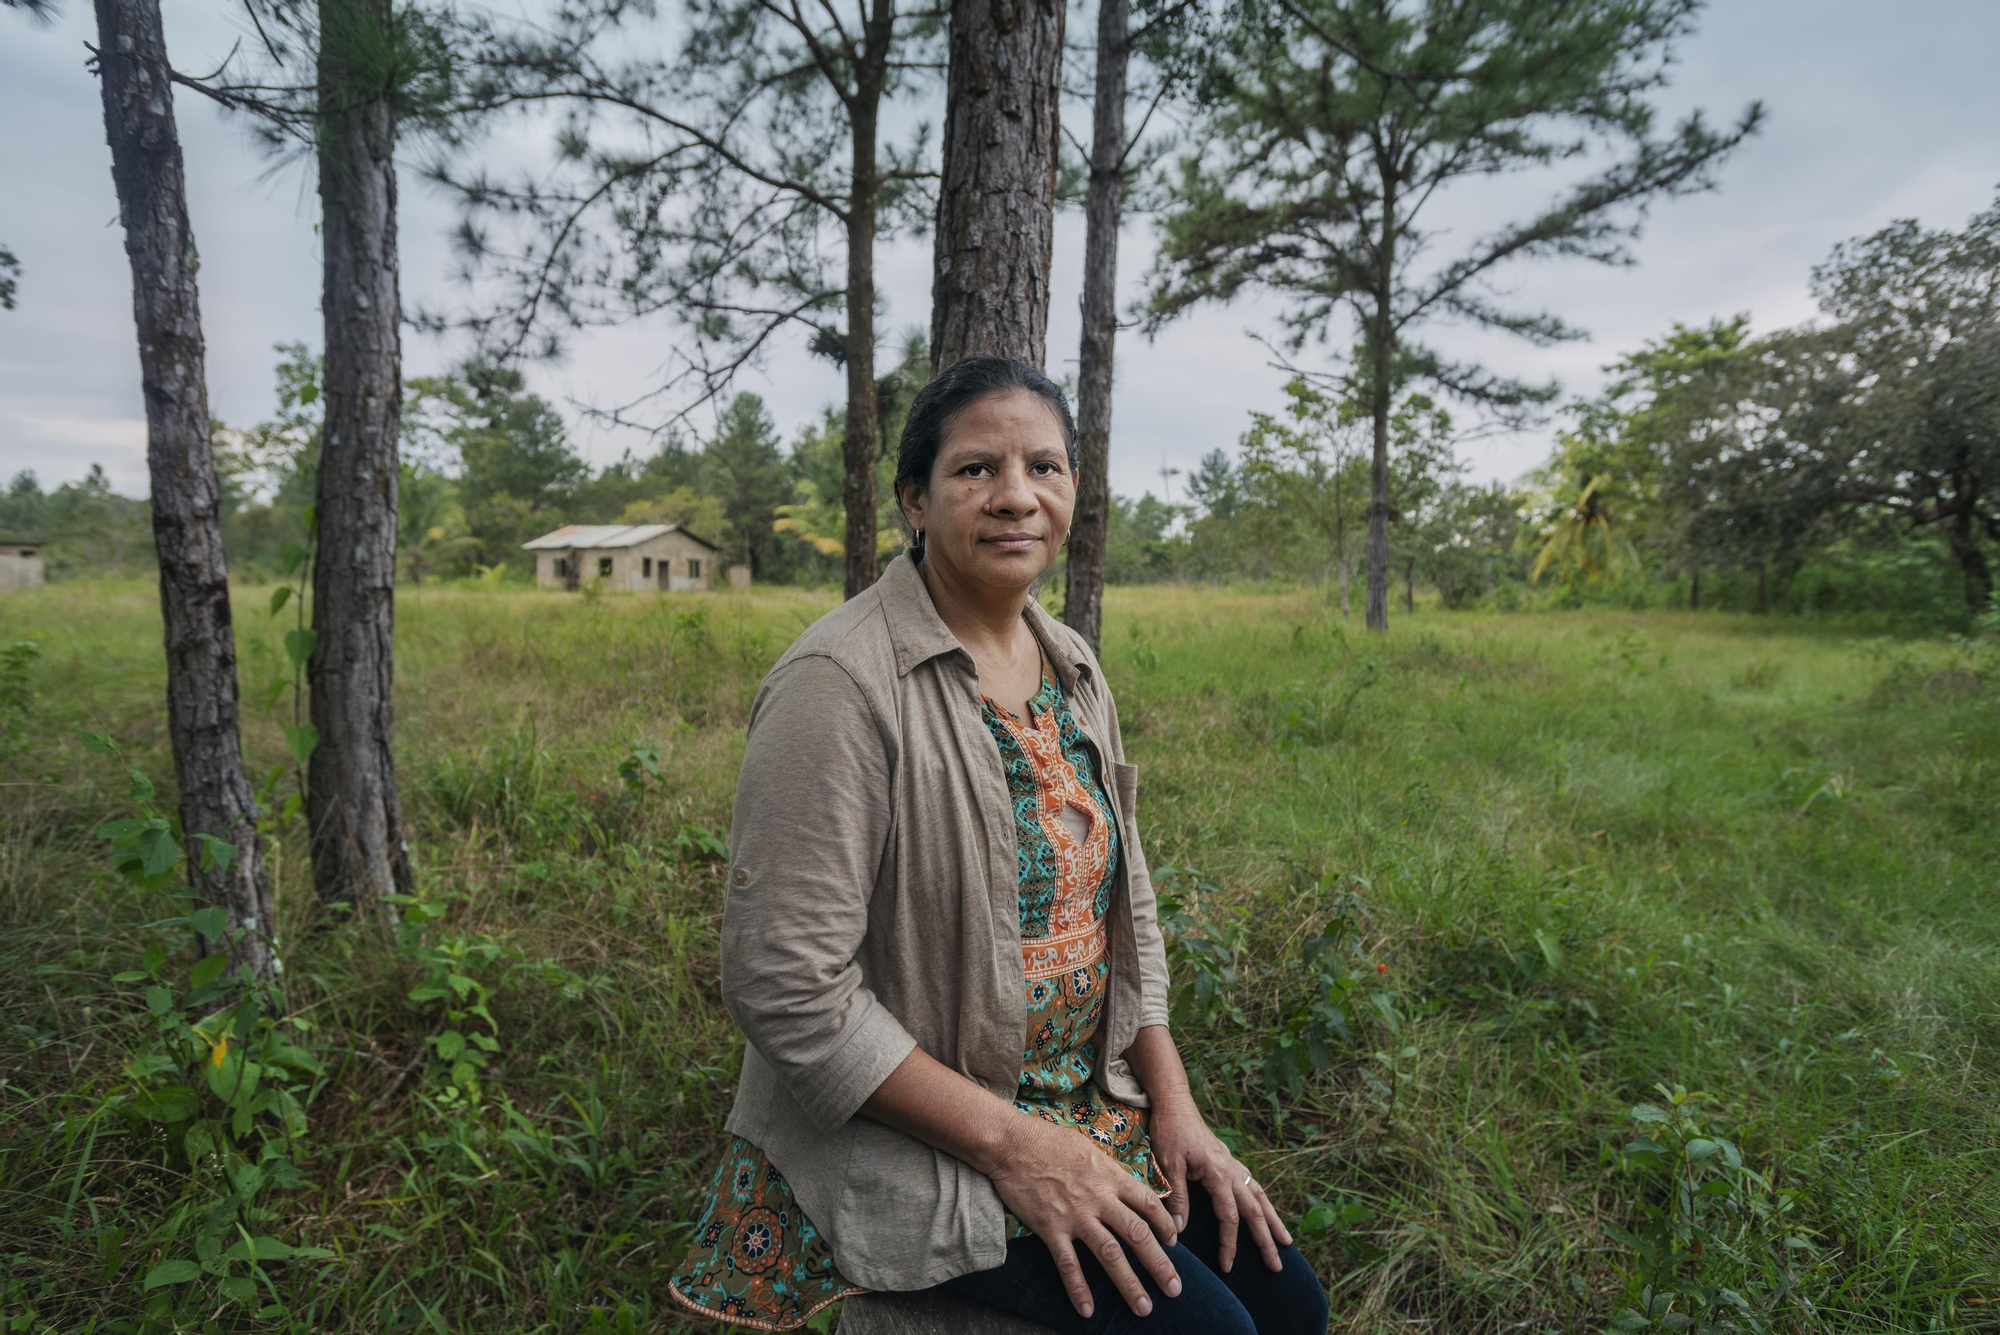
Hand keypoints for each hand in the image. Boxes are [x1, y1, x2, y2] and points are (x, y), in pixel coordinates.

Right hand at [987, 1114, 1183, 1318]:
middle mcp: (1099, 1198)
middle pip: (1137, 1235)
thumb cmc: (1050, 1141)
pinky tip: (1087, 1310)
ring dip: (1129, 1284)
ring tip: (1144, 1308)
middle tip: (1174, 1289)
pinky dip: (1078, 1288)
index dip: (1165, 1226)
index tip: (1173, 1243)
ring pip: (1110, 1254)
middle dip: (1159, 1265)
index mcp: (1110, 1176)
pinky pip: (1068, 1264)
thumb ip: (1109, 1172)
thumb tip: (1127, 1186)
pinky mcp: (1050, 1228)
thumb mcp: (1090, 1149)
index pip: (1148, 1204)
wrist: (1012, 1143)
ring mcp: (1075, 1215)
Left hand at [1146, 1098, 1292, 1273]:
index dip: (1230, 1243)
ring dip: (1273, 1220)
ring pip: (1259, 1197)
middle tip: (1277, 1266)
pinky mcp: (1229, 1161)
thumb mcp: (1168, 1165)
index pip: (1230, 1217)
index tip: (1227, 1265)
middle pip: (1255, 1210)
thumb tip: (1180, 1232)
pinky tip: (1265, 1210)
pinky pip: (1252, 1185)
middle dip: (1266, 1240)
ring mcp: (1233, 1165)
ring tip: (1287, 1242)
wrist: (1175, 1103)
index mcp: (1219, 1173)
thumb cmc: (1170, 1132)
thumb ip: (1177, 1197)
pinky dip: (1262, 1201)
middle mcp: (1232, 1170)